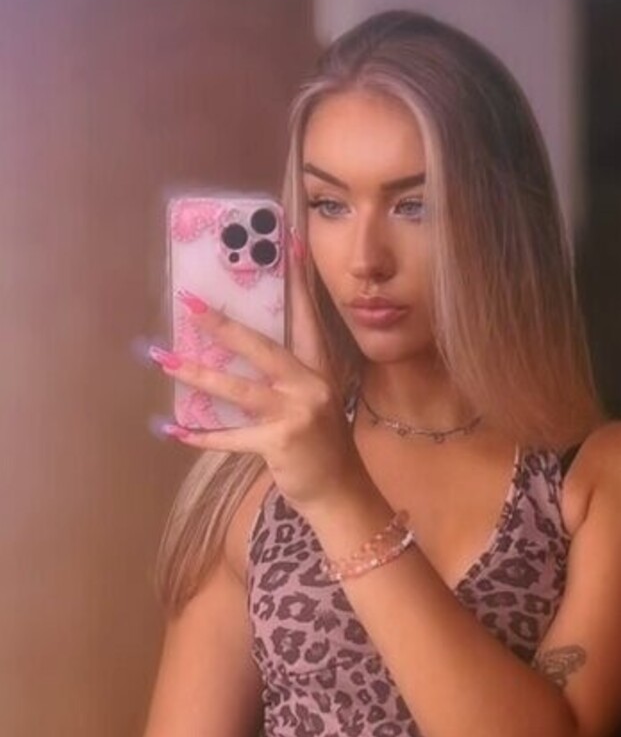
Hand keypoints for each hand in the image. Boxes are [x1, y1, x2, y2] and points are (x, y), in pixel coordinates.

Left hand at [152, 228, 368, 515]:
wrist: (342, 493)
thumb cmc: (323, 445)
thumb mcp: (315, 402)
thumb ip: (286, 377)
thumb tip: (239, 349)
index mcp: (320, 370)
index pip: (307, 317)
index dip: (297, 281)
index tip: (286, 243)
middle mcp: (311, 386)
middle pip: (262, 347)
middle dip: (222, 325)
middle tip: (189, 303)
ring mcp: (296, 414)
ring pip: (237, 389)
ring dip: (197, 374)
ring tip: (163, 358)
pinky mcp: (280, 443)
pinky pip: (231, 437)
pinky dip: (200, 435)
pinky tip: (173, 429)